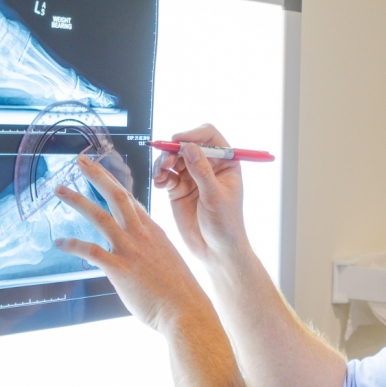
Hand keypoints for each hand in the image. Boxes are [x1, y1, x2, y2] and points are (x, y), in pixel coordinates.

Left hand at [54, 155, 212, 334]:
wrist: (187, 311)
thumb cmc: (179, 293)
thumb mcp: (167, 261)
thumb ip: (149, 251)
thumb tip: (136, 254)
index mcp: (153, 231)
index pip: (131, 199)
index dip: (114, 182)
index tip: (101, 170)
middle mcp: (142, 235)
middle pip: (117, 196)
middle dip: (97, 175)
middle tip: (81, 161)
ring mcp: (131, 250)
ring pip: (101, 216)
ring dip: (78, 201)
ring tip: (60, 190)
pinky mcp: (120, 269)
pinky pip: (91, 251)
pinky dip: (73, 245)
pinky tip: (59, 242)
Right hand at [152, 125, 249, 263]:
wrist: (216, 251)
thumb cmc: (226, 225)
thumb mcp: (215, 196)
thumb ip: (202, 171)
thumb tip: (190, 147)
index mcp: (226, 163)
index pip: (210, 136)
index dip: (194, 135)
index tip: (179, 142)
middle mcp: (209, 166)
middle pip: (187, 145)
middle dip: (173, 151)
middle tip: (165, 163)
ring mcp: (192, 177)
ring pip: (173, 158)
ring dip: (163, 162)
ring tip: (160, 175)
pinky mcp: (178, 189)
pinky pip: (166, 174)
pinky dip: (160, 175)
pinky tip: (159, 184)